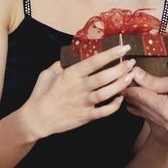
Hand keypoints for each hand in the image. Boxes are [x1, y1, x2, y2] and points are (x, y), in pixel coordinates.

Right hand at [20, 44, 135, 138]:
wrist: (36, 119)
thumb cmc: (41, 95)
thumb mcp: (47, 73)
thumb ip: (61, 64)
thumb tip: (71, 56)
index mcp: (70, 75)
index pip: (94, 62)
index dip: (110, 54)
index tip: (123, 48)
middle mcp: (79, 88)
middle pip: (105, 77)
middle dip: (121, 68)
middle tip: (131, 63)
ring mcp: (83, 103)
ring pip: (107, 93)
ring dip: (121, 85)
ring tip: (131, 77)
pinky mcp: (85, 116)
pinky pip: (104, 111)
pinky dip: (114, 106)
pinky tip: (120, 99)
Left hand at [122, 63, 167, 139]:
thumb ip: (155, 81)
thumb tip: (138, 76)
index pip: (142, 98)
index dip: (131, 89)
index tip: (124, 83)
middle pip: (146, 110)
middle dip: (136, 99)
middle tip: (127, 89)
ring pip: (155, 119)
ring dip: (146, 109)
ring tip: (135, 101)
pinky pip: (167, 124)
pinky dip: (160, 116)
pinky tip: (155, 109)